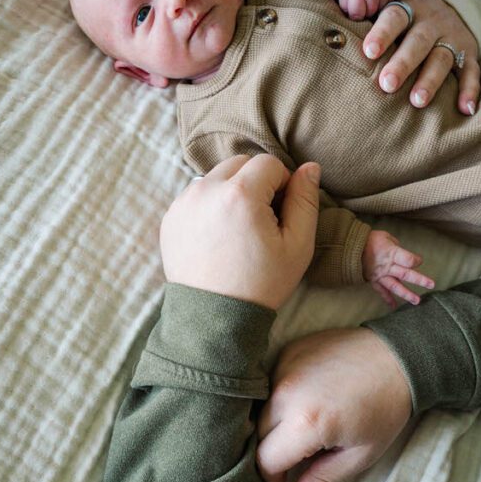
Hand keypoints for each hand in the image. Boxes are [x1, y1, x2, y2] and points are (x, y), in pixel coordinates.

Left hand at [160, 154, 320, 309]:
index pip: (268, 163)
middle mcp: (206, 190)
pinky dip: (210, 206)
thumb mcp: (297, 246)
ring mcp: (183, 203)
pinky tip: (219, 237)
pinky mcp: (170, 217)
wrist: (214, 319)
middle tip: (261, 219)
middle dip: (255, 182)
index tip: (280, 212)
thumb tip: (310, 167)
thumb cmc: (261, 284)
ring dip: (231, 191)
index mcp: (240, 195)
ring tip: (238, 229)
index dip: (282, 183)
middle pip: (239, 163)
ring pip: (216, 177)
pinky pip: (196, 196)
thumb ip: (305, 201)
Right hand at [257, 327, 411, 481]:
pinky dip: (281, 395)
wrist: (398, 356)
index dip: (272, 476)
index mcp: (306, 423)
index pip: (265, 459)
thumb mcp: (360, 455)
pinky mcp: (287, 351)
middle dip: (274, 448)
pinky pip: (270, 381)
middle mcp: (287, 392)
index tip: (285, 479)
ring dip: (275, 421)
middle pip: (259, 433)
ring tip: (305, 423)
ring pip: (261, 406)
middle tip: (301, 451)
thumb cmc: (384, 409)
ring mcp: (284, 367)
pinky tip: (308, 396)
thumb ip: (322, 480)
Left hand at [336, 0, 397, 19]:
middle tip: (362, 0)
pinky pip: (388, 3)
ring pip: (380, 10)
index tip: (354, 7)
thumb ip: (344, 7)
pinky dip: (383, 1)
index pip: (357, 16)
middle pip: (369, 14)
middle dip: (365, 10)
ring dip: (375, 6)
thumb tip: (351, 20)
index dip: (355, 14)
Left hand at [362, 0, 480, 115]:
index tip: (369, 52)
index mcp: (409, 7)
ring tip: (417, 101)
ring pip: (443, 57)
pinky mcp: (469, 52)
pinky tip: (465, 109)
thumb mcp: (389, 4)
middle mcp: (432, 21)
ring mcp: (452, 37)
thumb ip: (366, 15)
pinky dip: (470, 90)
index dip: (382, 33)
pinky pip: (472, 70)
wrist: (454, 0)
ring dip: (431, 80)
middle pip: (418, 41)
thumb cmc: (406, 15)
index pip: (394, 17)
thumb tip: (333, 32)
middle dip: (403, 63)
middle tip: (387, 84)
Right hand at [362, 229, 433, 306]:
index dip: (416, 260)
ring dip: (406, 294)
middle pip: (406, 274)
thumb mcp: (386, 237)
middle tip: (431, 284)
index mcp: (391, 253)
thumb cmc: (370, 239)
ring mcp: (381, 275)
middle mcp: (388, 266)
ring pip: (395, 286)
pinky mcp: (373, 281)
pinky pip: (381, 291)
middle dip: (419, 280)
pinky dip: (387, 299)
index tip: (419, 261)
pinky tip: (394, 306)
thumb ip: (396, 246)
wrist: (350, 247)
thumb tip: (402, 254)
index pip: (408, 260)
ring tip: (416, 301)